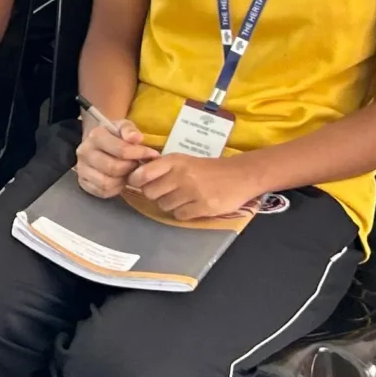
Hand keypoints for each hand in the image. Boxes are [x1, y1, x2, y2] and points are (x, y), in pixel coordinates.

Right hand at [73, 110, 149, 199]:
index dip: (140, 154)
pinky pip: (102, 192)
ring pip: (106, 182)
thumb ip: (130, 130)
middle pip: (114, 168)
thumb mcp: (123, 126)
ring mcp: (81, 168)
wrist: (98, 144)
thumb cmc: (115, 135)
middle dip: (130, 168)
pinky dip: (115, 189)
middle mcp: (84, 152)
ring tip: (128, 172)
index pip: (121, 150)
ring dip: (122, 180)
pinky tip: (120, 180)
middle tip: (137, 165)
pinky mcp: (83, 182)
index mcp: (95, 135)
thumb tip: (136, 138)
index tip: (152, 154)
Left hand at [131, 150, 268, 222]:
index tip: (139, 183)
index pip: (142, 174)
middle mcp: (181, 175)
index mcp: (174, 161)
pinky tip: (192, 206)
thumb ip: (161, 167)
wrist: (240, 175)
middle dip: (154, 195)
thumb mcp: (183, 160)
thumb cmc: (207, 168)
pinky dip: (183, 213)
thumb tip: (135, 175)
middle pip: (150, 193)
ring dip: (170, 205)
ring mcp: (192, 192)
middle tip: (166, 192)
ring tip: (182, 198)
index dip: (136, 181)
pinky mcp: (203, 207)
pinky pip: (179, 215)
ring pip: (164, 206)